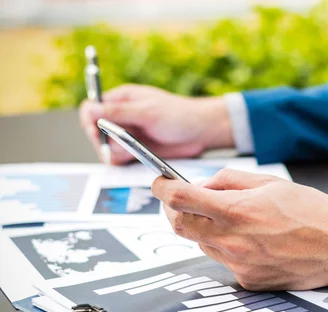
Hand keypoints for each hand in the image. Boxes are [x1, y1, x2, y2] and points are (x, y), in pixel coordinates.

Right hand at [79, 84, 233, 164]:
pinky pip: (118, 159)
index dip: (90, 122)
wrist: (201, 132)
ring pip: (106, 148)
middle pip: (94, 131)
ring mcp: (127, 134)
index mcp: (121, 99)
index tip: (98, 133)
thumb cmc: (179, 115)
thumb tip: (91, 109)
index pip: (90, 109)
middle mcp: (121, 116)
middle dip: (104, 142)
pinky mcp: (135, 149)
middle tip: (122, 145)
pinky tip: (136, 157)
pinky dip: (123, 160)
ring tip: (133, 151)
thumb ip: (118, 112)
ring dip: (115, 152)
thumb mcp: (147, 112)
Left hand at [151, 169, 327, 290]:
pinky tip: (255, 241)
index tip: (160, 183)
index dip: (162, 189)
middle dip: (176, 211)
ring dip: (205, 229)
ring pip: (202, 244)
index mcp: (236, 211)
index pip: (179, 200)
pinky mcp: (249, 282)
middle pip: (180, 226)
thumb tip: (203, 186)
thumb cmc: (312, 211)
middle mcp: (232, 242)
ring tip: (236, 220)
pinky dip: (228, 248)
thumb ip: (229, 182)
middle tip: (186, 201)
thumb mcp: (270, 182)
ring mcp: (239, 265)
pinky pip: (225, 262)